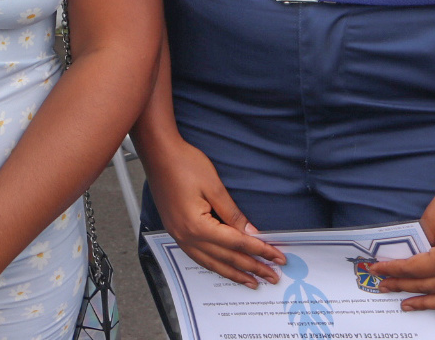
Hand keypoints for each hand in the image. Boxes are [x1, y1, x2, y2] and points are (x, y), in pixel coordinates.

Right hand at [143, 137, 283, 287]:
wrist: (158, 153)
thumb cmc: (183, 163)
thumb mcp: (214, 186)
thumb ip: (232, 213)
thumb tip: (251, 232)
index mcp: (197, 226)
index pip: (236, 243)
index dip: (259, 250)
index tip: (277, 257)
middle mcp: (187, 236)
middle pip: (226, 258)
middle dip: (252, 268)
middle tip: (272, 276)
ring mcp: (179, 236)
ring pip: (211, 263)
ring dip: (234, 273)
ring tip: (251, 281)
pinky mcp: (175, 232)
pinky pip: (198, 257)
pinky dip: (215, 266)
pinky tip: (224, 269)